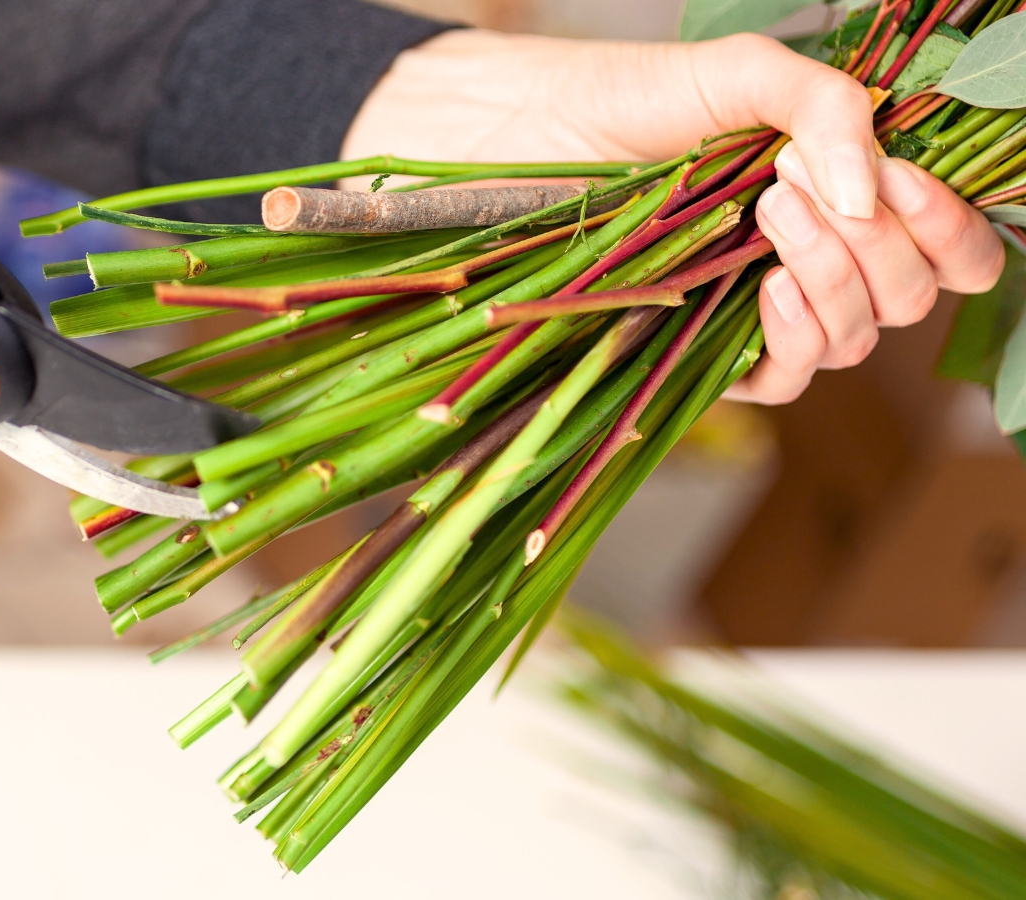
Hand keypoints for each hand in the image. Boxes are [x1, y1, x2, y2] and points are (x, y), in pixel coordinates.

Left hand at [342, 29, 1004, 403]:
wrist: (508, 141)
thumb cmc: (616, 99)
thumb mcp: (732, 77)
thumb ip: (821, 106)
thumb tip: (876, 191)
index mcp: (835, 193)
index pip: (944, 242)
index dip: (948, 226)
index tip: (901, 182)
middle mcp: (807, 255)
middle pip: (909, 295)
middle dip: (883, 245)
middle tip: (797, 186)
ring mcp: (753, 306)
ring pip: (857, 338)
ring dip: (837, 277)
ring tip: (770, 211)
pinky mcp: (697, 349)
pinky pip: (781, 377)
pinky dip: (795, 335)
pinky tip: (766, 282)